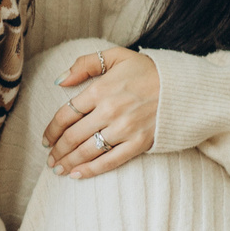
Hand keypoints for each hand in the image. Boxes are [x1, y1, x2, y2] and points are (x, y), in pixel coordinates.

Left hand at [41, 46, 159, 178]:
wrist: (184, 86)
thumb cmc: (148, 70)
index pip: (66, 114)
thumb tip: (59, 81)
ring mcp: (125, 129)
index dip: (51, 130)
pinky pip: (109, 161)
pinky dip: (90, 170)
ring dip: (68, 162)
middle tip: (49, 159)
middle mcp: (109, 111)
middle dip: (57, 150)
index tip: (45, 140)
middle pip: (73, 136)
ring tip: (57, 169)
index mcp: (101, 89)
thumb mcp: (116, 55)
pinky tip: (76, 175)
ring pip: (87, 151)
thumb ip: (84, 64)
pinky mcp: (139, 143)